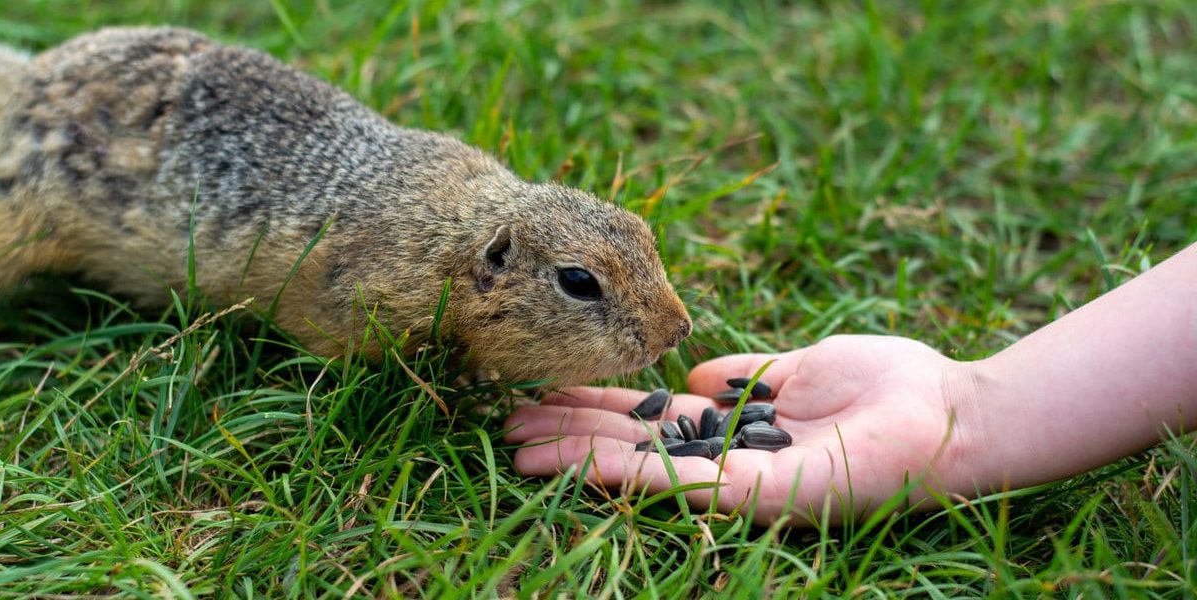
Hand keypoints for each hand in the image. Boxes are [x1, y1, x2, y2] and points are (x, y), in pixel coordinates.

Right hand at [504, 335, 982, 524]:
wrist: (954, 413)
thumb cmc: (890, 385)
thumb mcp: (802, 367)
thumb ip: (748, 375)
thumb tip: (691, 372)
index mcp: (737, 429)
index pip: (649, 421)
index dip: (596, 408)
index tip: (547, 392)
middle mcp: (729, 460)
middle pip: (632, 447)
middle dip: (570, 435)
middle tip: (508, 425)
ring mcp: (740, 482)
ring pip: (642, 470)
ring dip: (578, 458)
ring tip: (520, 445)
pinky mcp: (760, 495)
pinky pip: (681, 482)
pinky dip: (627, 473)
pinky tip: (579, 460)